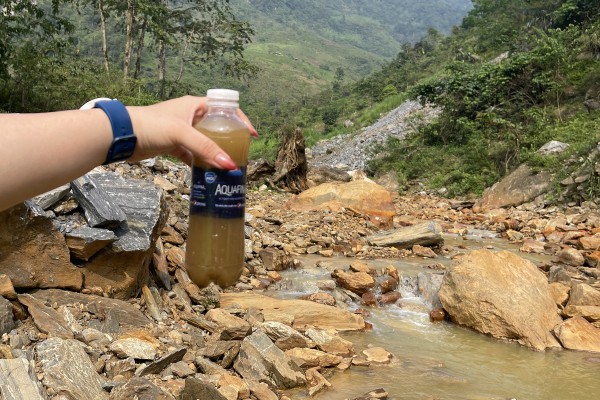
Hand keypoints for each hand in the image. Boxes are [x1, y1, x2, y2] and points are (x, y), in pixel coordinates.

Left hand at [127, 95, 257, 168]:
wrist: (122, 135)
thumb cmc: (151, 125)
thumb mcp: (181, 133)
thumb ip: (204, 148)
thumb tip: (228, 164)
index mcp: (196, 105)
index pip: (225, 108)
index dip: (241, 120)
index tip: (251, 135)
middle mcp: (191, 116)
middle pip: (217, 127)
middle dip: (230, 140)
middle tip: (241, 153)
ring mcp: (182, 132)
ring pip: (205, 143)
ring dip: (215, 154)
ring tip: (227, 166)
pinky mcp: (174, 146)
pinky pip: (193, 154)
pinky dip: (200, 163)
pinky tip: (208, 173)